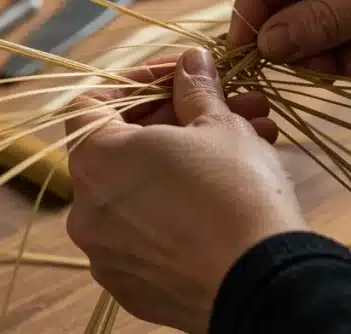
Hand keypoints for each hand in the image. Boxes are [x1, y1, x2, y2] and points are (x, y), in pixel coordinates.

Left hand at [64, 49, 305, 333]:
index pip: (92, 103)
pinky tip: (230, 194)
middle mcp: (86, 211)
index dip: (138, 81)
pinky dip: (181, 208)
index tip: (181, 75)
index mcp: (95, 161)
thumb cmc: (235, 191)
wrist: (264, 284)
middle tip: (231, 105)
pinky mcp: (134, 287)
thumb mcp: (219, 124)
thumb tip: (190, 63)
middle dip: (180, 119)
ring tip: (251, 142)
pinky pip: (151, 234)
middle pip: (124, 147)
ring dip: (189, 160)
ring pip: (143, 191)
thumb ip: (195, 87)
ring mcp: (107, 254)